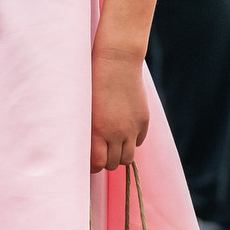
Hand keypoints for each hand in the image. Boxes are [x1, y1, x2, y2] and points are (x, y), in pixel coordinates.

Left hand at [91, 47, 148, 172]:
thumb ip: (89, 132)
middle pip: (114, 163)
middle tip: (101, 152)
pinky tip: (124, 132)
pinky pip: (139, 141)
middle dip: (106, 160)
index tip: (89, 161)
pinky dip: (132, 141)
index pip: (98, 164)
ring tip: (113, 146)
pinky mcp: (143, 120)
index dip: (93, 166)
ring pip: (128, 157)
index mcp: (98, 132)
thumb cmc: (93, 83)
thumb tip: (90, 149)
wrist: (116, 63)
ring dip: (120, 154)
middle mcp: (116, 134)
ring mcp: (132, 128)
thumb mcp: (86, 110)